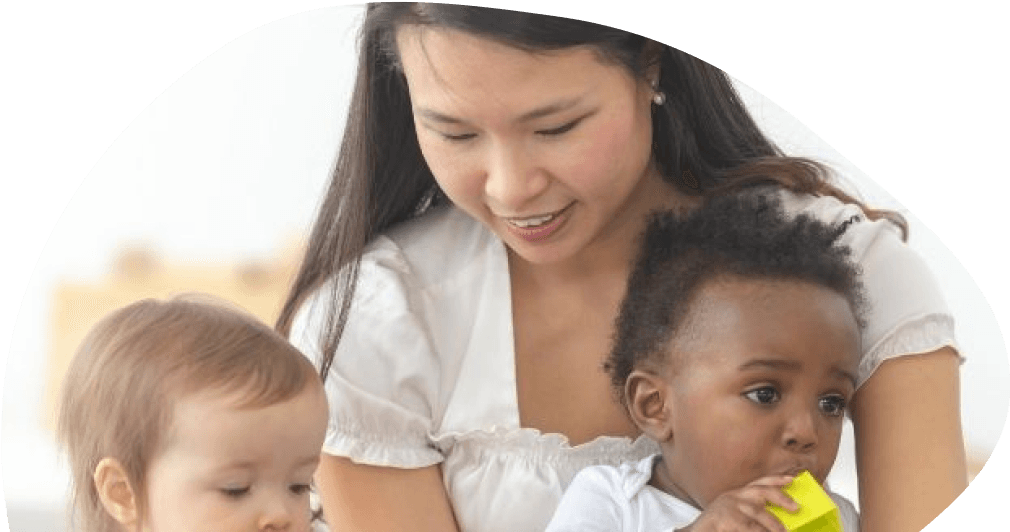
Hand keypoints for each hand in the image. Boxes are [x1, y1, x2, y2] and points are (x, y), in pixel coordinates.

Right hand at [677, 475, 797, 531]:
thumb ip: (754, 515)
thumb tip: (782, 523)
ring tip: (784, 531)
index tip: (792, 479)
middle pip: (761, 491)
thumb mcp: (736, 516)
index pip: (759, 482)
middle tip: (796, 507)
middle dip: (781, 497)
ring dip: (773, 523)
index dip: (776, 479)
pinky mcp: (724, 518)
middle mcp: (733, 496)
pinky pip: (748, 526)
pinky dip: (760, 530)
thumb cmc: (719, 527)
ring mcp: (728, 506)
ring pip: (757, 512)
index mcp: (737, 494)